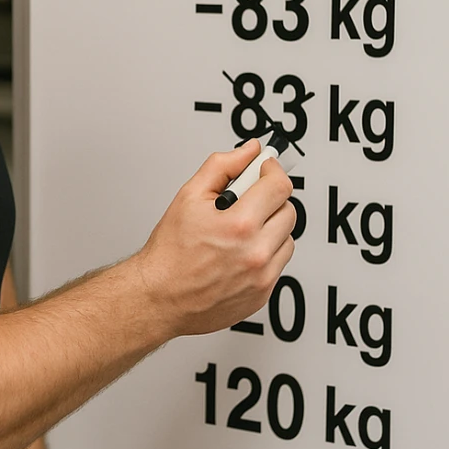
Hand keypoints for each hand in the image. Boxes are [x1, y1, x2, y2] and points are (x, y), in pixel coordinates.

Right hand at [135, 139, 296, 336]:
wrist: (161, 296)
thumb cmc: (170, 251)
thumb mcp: (189, 196)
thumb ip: (222, 166)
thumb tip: (249, 152)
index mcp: (239, 225)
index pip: (279, 186)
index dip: (271, 170)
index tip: (264, 168)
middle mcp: (256, 252)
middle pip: (288, 210)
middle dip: (269, 200)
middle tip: (245, 201)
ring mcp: (263, 276)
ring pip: (286, 237)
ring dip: (269, 228)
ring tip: (239, 231)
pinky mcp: (263, 292)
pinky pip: (279, 262)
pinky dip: (264, 252)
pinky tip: (239, 252)